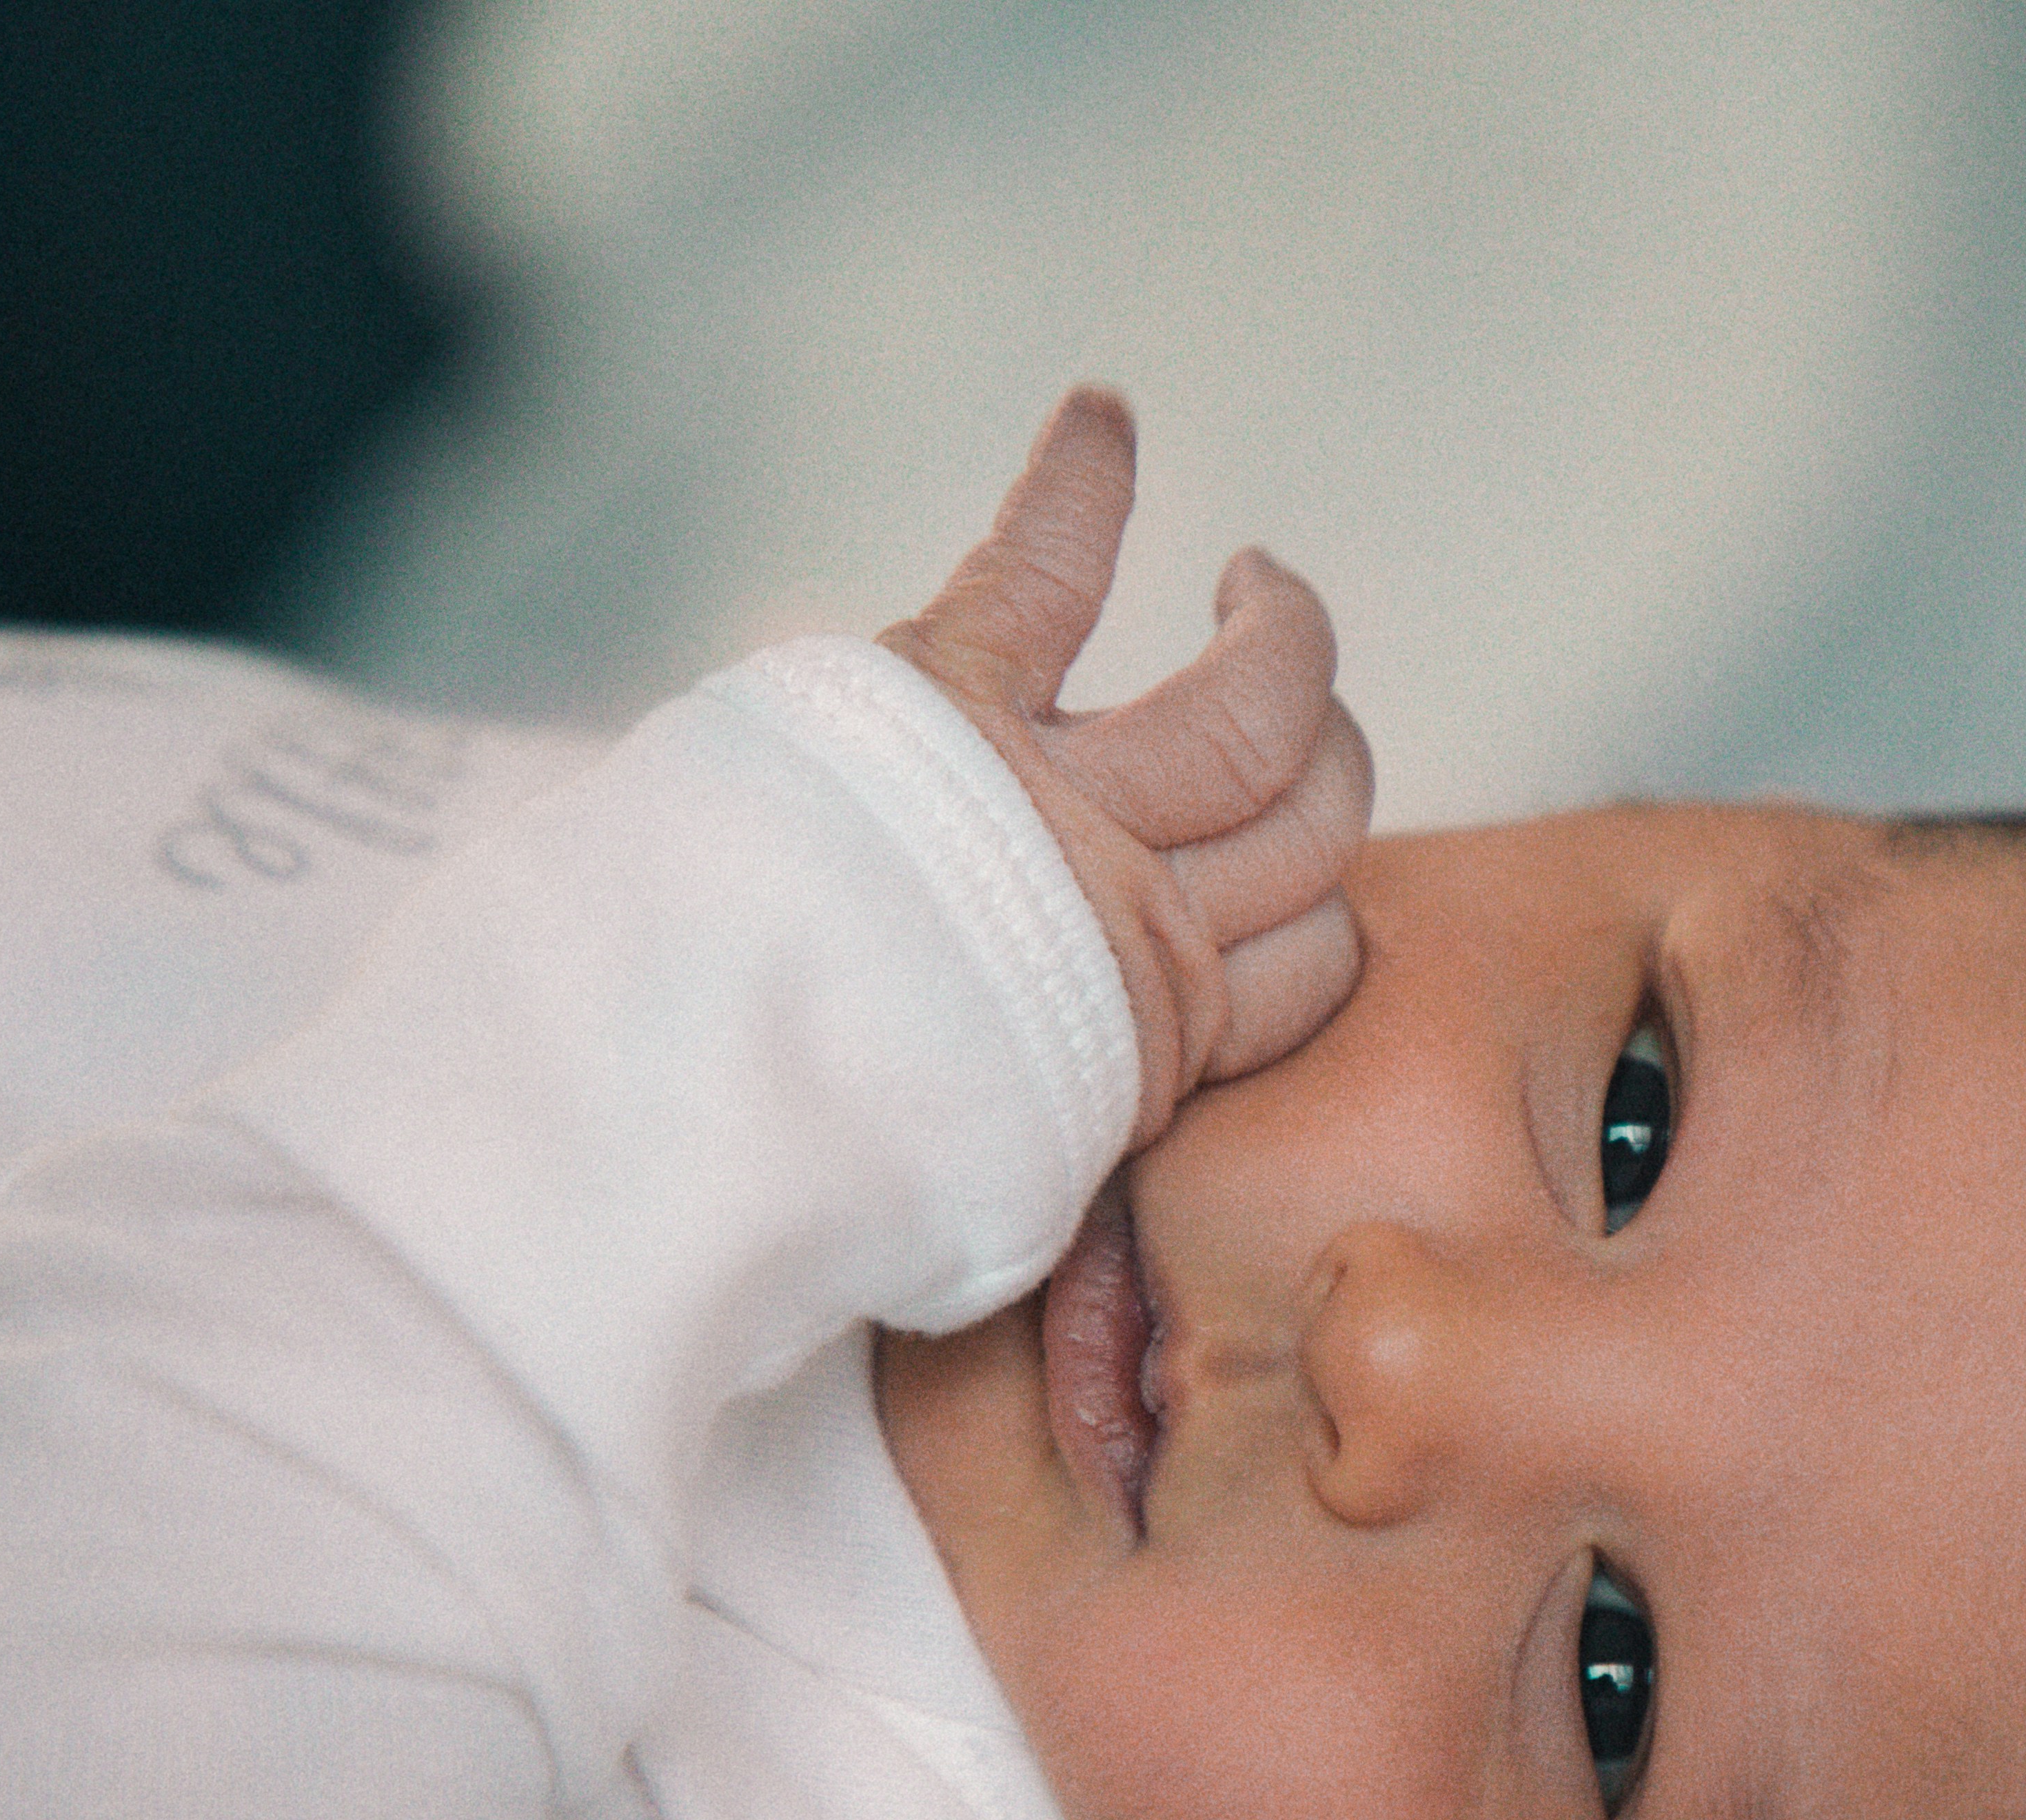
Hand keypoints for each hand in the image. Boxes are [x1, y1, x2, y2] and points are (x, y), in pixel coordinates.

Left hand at [882, 388, 1372, 1150]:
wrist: (693, 1108)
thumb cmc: (826, 1171)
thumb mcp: (991, 1197)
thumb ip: (1061, 1139)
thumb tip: (1076, 1147)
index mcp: (1154, 1041)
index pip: (1316, 963)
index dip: (1312, 924)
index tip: (1283, 896)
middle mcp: (1138, 912)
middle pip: (1319, 819)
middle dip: (1332, 761)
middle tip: (1294, 710)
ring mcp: (1053, 795)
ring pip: (1255, 700)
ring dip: (1278, 631)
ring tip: (1258, 589)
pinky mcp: (948, 693)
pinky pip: (1045, 567)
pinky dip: (1079, 485)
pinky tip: (1103, 416)